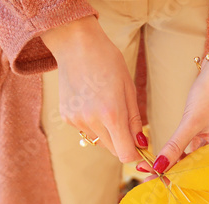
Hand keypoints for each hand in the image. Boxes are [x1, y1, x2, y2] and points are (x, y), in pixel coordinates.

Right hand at [42, 17, 145, 162]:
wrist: (76, 44)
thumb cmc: (107, 61)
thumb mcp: (128, 88)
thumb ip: (134, 120)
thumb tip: (141, 144)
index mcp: (111, 113)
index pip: (125, 154)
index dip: (135, 154)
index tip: (140, 147)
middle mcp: (92, 121)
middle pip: (113, 150)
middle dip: (123, 142)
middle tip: (126, 123)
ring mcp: (77, 120)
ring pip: (99, 141)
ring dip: (107, 132)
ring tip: (105, 105)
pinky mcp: (67, 117)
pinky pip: (86, 131)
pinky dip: (93, 124)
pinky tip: (91, 102)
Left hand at [145, 16, 208, 173]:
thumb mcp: (191, 121)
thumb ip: (175, 146)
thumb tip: (158, 167)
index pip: (198, 175)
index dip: (175, 180)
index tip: (154, 181)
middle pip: (194, 173)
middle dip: (170, 176)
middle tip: (145, 179)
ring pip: (191, 164)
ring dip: (171, 167)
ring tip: (148, 170)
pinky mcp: (208, 140)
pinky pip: (191, 154)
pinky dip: (176, 157)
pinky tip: (161, 161)